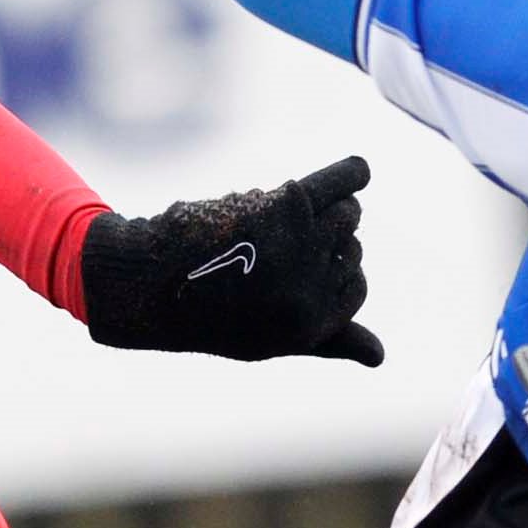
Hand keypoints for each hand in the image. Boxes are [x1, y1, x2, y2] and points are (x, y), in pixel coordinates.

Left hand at [77, 158, 380, 366]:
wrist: (146, 284)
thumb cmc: (208, 312)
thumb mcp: (273, 337)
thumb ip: (331, 343)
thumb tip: (381, 357)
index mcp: (309, 328)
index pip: (356, 287)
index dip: (334, 274)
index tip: (302, 269)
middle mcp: (310, 289)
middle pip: (352, 245)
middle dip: (323, 239)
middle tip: (274, 246)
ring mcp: (301, 245)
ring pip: (345, 213)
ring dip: (321, 209)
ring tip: (277, 221)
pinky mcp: (285, 206)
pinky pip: (338, 181)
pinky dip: (350, 173)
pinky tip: (357, 171)